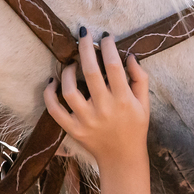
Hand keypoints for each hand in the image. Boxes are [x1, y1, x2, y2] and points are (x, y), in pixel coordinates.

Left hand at [44, 29, 150, 169]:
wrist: (123, 158)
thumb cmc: (135, 127)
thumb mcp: (144, 103)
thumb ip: (140, 78)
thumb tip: (129, 55)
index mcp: (123, 100)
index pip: (113, 65)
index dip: (108, 46)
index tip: (105, 36)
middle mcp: (104, 108)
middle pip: (90, 71)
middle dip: (86, 48)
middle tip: (83, 35)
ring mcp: (86, 120)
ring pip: (69, 90)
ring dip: (68, 71)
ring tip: (71, 63)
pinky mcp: (73, 129)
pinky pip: (55, 110)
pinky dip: (49, 94)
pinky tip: (52, 81)